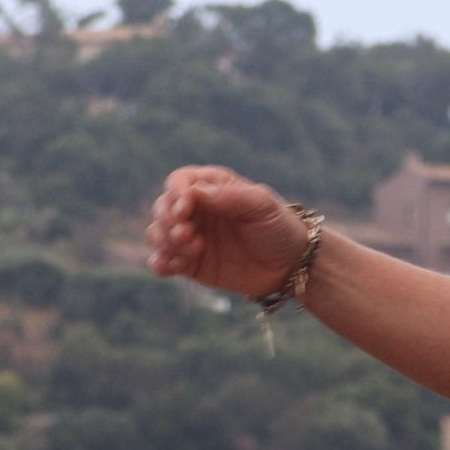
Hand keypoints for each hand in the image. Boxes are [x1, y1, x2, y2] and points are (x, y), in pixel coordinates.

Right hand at [146, 164, 310, 301]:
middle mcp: (196, 210)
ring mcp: (190, 237)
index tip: (185, 208)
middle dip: (168, 220)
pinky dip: (160, 263)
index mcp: (211, 187)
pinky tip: (171, 266)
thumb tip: (193, 194)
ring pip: (157, 233)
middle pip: (162, 207)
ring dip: (165, 240)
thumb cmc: (278, 226)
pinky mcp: (190, 264)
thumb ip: (229, 196)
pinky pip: (162, 262)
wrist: (291, 265)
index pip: (179, 182)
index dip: (176, 194)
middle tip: (188, 233)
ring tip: (194, 248)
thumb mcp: (261, 204)